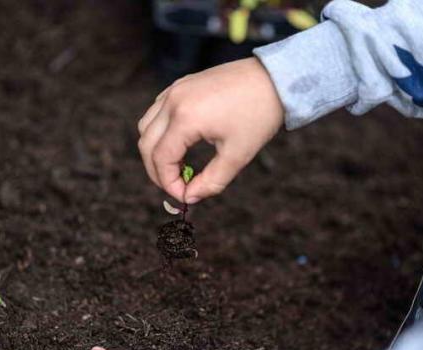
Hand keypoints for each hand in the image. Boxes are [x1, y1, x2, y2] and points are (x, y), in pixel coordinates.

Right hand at [138, 57, 283, 203]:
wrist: (276, 78)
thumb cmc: (259, 114)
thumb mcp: (237, 155)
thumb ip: (211, 181)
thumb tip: (191, 198)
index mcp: (186, 118)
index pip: (160, 159)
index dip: (168, 183)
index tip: (185, 197)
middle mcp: (173, 101)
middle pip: (146, 144)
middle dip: (157, 171)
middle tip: (177, 187)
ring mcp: (175, 89)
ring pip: (146, 127)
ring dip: (156, 151)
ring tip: (178, 167)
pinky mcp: (181, 84)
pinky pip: (157, 111)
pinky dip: (161, 131)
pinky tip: (181, 144)